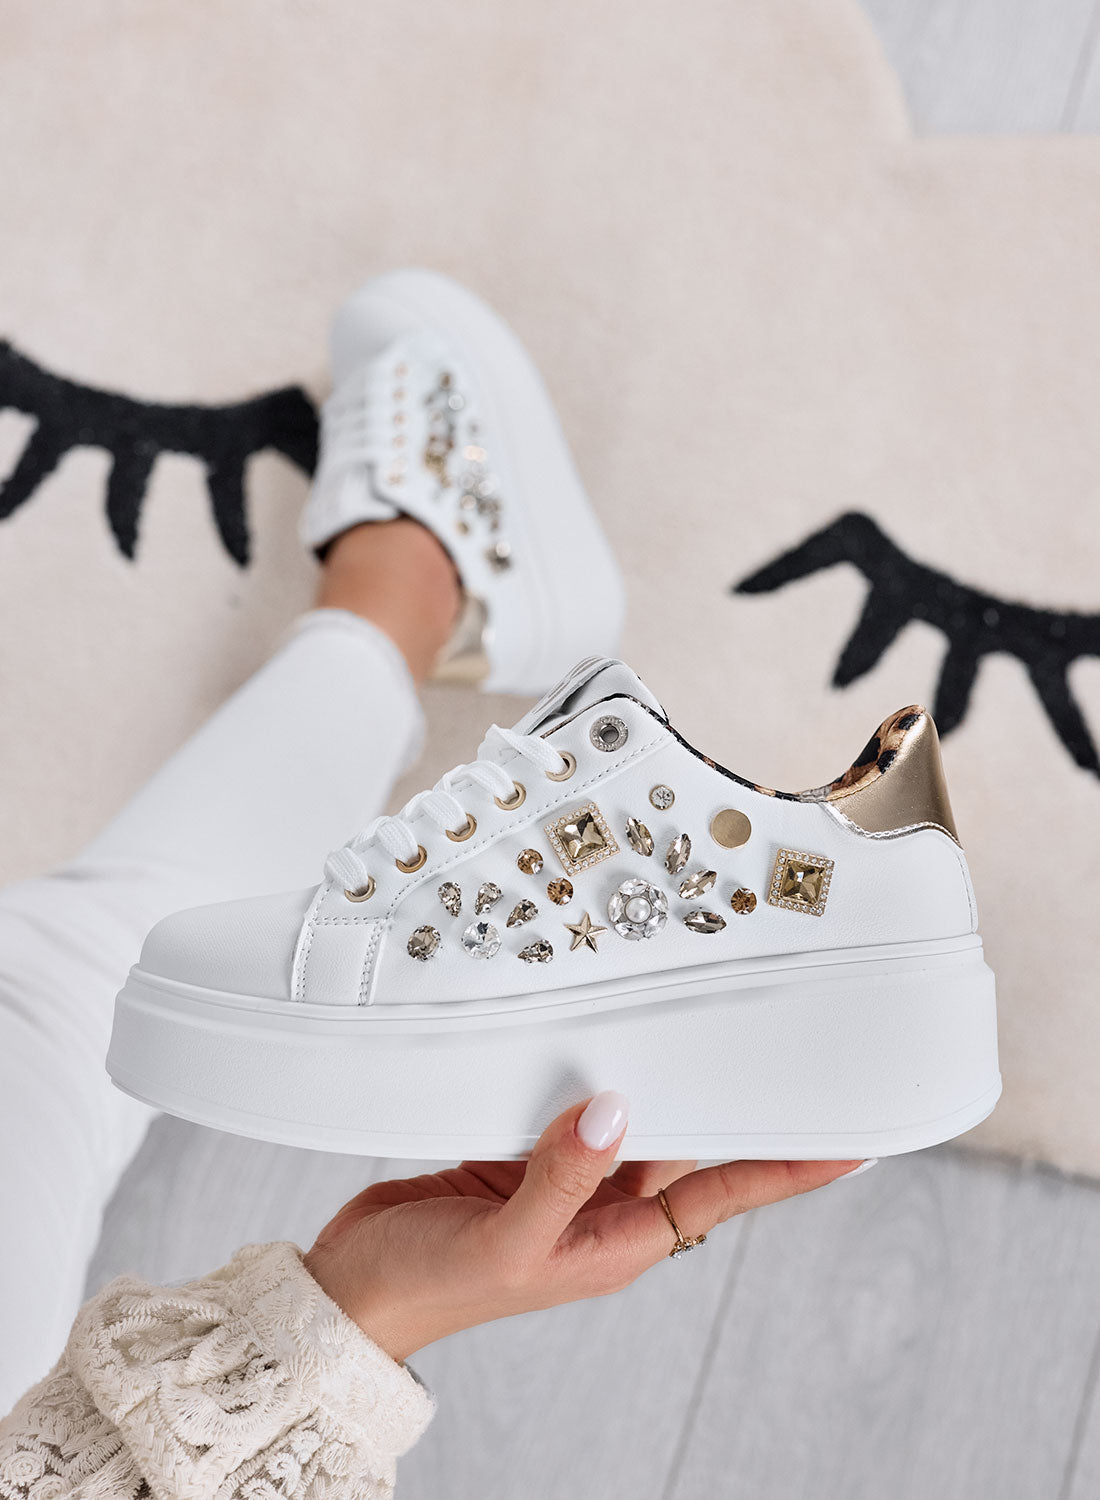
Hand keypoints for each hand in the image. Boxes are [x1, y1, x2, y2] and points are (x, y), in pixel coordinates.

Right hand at [303, 1092, 862, 1362]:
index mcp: (618, 1241)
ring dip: (652, 1073)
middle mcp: (600, 1206)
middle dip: (728, 1096)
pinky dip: (581, 1068)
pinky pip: (566, 1102)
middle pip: (685, 1140)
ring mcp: (560, 1177)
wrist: (354, 1291)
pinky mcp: (517, 1151)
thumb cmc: (430, 1288)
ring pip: (627, 1112)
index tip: (851, 1139)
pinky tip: (590, 1036)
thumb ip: (563, 1178)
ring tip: (697, 1020)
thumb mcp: (507, 1244)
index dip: (791, 1165)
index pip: (727, 1192)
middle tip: (780, 1044)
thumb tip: (616, 1112)